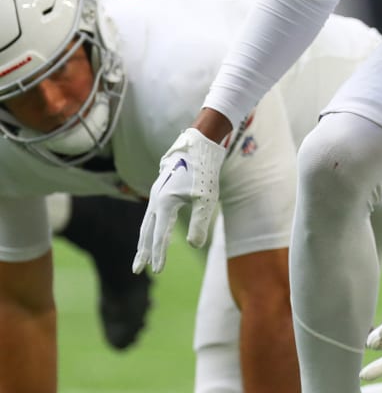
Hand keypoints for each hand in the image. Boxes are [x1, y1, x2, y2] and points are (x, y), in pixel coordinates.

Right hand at [133, 128, 227, 273]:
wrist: (196, 147)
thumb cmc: (204, 172)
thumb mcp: (206, 199)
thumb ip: (199, 223)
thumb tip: (194, 246)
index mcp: (165, 203)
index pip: (160, 235)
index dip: (159, 254)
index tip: (157, 271)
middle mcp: (156, 200)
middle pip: (146, 232)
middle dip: (143, 252)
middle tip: (137, 270)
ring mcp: (155, 195)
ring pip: (146, 223)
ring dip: (144, 242)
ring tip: (141, 258)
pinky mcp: (159, 192)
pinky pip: (151, 215)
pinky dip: (149, 229)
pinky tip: (151, 236)